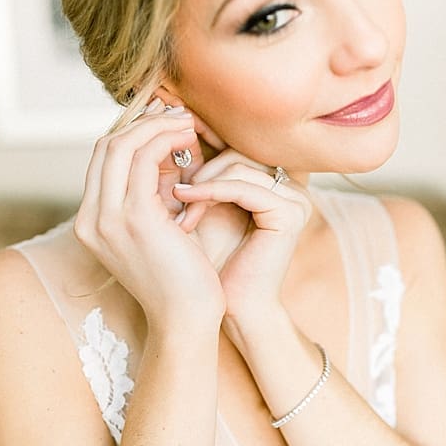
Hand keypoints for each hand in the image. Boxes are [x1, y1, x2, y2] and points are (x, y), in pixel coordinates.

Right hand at [74, 101, 223, 332]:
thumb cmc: (178, 277)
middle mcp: (90, 220)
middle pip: (106, 146)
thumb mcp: (155, 229)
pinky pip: (146, 158)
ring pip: (122, 145)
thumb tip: (163, 149)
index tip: (164, 122)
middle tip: (178, 115)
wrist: (185, 317)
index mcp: (89, 224)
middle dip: (143, 123)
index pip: (101, 161)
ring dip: (158, 126)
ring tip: (188, 125)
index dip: (132, 133)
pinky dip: (168, 140)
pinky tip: (192, 142)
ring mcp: (108, 219)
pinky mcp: (135, 217)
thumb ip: (149, 194)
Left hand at [171, 151, 312, 330]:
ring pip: (236, 164)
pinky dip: (209, 192)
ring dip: (199, 184)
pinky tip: (183, 200)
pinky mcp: (290, 213)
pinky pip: (243, 186)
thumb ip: (184, 176)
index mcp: (267, 181)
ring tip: (174, 207)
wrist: (226, 309)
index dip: (193, 149)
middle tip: (165, 188)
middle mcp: (286, 185)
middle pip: (234, 150)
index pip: (229, 146)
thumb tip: (152, 136)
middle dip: (195, 169)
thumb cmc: (203, 265)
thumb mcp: (190, 211)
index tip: (157, 157)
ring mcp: (293, 198)